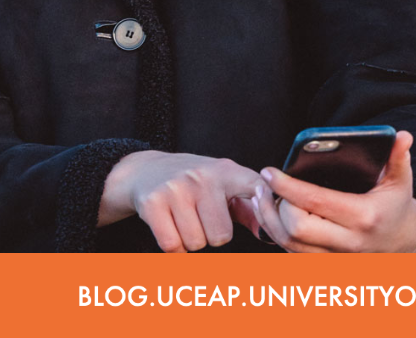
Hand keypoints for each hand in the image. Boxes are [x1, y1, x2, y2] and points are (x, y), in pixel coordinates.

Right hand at [99, 150, 260, 251]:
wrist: (146, 169)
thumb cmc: (194, 182)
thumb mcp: (224, 185)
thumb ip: (249, 208)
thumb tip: (269, 233)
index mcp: (226, 171)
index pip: (256, 188)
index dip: (266, 203)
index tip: (269, 210)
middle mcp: (202, 177)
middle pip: (221, 237)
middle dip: (211, 236)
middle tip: (201, 218)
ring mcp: (177, 188)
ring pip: (196, 243)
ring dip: (191, 240)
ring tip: (185, 219)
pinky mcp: (153, 203)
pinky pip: (172, 246)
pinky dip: (173, 246)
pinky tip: (171, 226)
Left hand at [252, 130, 415, 252]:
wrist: (404, 242)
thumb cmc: (396, 205)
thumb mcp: (401, 180)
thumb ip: (399, 157)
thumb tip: (403, 136)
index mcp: (363, 217)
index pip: (316, 202)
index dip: (288, 187)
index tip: (270, 172)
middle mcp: (347, 243)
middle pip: (296, 228)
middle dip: (274, 205)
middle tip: (265, 184)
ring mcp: (335, 258)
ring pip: (288, 245)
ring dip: (268, 221)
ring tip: (260, 196)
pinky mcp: (325, 265)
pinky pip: (292, 253)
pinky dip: (277, 234)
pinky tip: (270, 215)